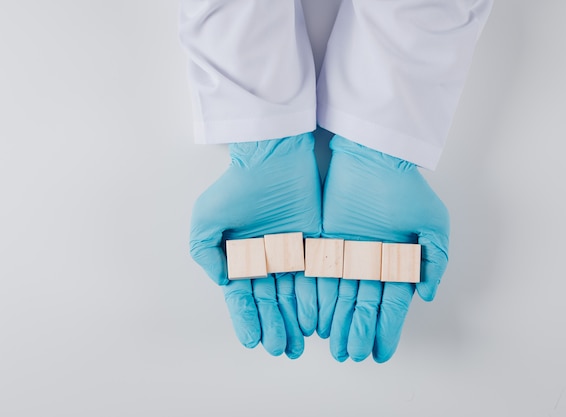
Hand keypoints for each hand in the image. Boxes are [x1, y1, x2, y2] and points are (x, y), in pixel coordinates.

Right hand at [189, 133, 320, 358]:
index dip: (247, 320)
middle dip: (275, 327)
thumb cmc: (238, 185)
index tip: (254, 342)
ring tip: (300, 343)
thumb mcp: (207, 219)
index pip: (244, 297)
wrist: (273, 156)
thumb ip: (207, 253)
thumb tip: (225, 283)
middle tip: (281, 350)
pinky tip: (319, 318)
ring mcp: (293, 254)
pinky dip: (318, 298)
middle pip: (271, 302)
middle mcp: (267, 261)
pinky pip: (318, 276)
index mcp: (241, 258)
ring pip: (295, 295)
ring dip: (297, 320)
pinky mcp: (316, 245)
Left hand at [318, 135, 448, 362]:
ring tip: (334, 347)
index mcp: (396, 261)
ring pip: (340, 297)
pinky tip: (315, 320)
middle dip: (358, 332)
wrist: (373, 156)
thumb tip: (426, 294)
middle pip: (363, 305)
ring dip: (337, 322)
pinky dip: (316, 299)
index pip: (391, 305)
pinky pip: (318, 277)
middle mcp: (369, 262)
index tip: (380, 354)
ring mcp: (345, 254)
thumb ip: (434, 260)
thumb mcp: (432, 223)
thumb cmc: (404, 187)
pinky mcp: (323, 242)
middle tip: (352, 356)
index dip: (386, 330)